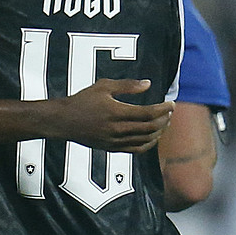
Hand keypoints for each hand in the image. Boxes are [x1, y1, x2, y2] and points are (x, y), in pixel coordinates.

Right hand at [49, 78, 173, 151]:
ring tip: (165, 123)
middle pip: (150, 128)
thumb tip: (148, 84)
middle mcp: (117, 129)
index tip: (171, 104)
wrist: (64, 121)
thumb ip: (127, 85)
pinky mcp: (112, 148)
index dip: (163, 109)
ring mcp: (115, 141)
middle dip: (164, 120)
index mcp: (116, 112)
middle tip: (170, 112)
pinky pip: (136, 150)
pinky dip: (148, 144)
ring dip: (159, 132)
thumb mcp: (104, 86)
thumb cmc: (82, 101)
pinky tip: (153, 137)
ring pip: (145, 141)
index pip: (148, 113)